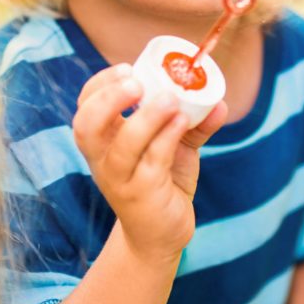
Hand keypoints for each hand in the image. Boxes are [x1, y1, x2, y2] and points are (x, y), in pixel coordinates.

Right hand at [72, 64, 228, 263]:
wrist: (162, 234)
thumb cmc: (162, 183)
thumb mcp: (176, 147)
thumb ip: (194, 123)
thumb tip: (218, 102)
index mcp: (102, 142)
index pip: (85, 107)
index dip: (101, 85)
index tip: (128, 69)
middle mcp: (103, 161)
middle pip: (87, 126)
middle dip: (109, 99)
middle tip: (137, 83)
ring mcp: (121, 180)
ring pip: (122, 147)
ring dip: (145, 119)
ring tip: (171, 100)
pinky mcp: (142, 197)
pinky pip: (152, 163)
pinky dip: (167, 139)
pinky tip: (184, 122)